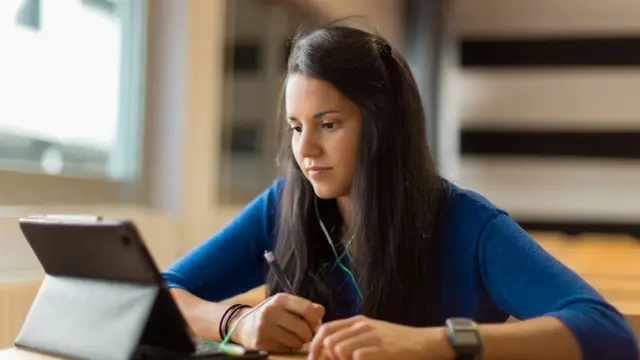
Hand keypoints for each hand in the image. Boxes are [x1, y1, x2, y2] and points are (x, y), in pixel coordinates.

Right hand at [231, 293, 324, 352]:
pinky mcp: (261, 343)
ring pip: (296, 342)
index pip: (307, 309)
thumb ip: (306, 307)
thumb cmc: (272, 314)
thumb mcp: (286, 305)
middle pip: (303, 329)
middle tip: (304, 335)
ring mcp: (264, 328)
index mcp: (280, 299)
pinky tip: (281, 342)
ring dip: (298, 343)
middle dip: (308, 335)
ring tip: (292, 337)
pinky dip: (288, 349)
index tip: (314, 324)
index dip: (315, 320)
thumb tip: (321, 312)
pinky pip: (286, 350)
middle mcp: (270, 312)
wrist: (244, 325)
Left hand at [308, 315, 450, 359]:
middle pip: (329, 341)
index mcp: (357, 321)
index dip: (315, 345)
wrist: (422, 343)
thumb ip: (350, 338)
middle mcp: (362, 326)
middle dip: (329, 358)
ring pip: (340, 350)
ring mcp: (371, 337)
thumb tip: (327, 350)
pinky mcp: (381, 350)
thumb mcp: (371, 333)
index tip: (314, 359)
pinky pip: (356, 357)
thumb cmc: (395, 341)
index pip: (325, 329)